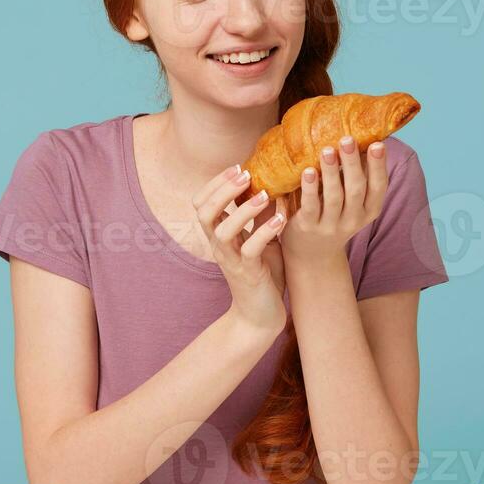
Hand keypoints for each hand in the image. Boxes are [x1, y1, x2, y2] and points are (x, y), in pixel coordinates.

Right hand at [194, 164, 288, 335]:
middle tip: (246, 174)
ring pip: (223, 230)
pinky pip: (250, 249)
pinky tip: (281, 220)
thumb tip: (273, 182)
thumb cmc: (262, 275)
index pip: (202, 202)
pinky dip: (265, 231)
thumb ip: (262, 215)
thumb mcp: (262, 238)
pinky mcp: (247, 273)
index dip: (215, 182)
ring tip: (265, 195)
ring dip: (244, 209)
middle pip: (204, 211)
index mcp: (219, 234)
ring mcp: (231, 260)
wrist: (260, 316)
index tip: (238, 166)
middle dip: (223, 190)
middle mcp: (219, 245)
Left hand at [276, 137, 388, 264]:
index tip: (378, 144)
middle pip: (357, 189)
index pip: (379, 187)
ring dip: (331, 172)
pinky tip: (308, 171)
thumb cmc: (333, 214)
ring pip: (335, 197)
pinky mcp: (309, 227)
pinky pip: (311, 206)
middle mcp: (354, 219)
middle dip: (352, 163)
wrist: (313, 253)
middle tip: (347, 139)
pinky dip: (310, 188)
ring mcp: (331, 225)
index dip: (379, 166)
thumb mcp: (351, 201)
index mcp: (369, 209)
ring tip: (326, 150)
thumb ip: (354, 175)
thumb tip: (359, 134)